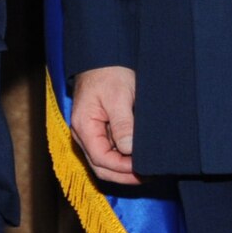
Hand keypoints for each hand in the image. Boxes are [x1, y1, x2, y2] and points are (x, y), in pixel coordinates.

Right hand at [69, 66, 140, 186]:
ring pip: (104, 161)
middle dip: (123, 175)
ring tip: (145, 170)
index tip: (142, 170)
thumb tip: (129, 151)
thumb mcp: (118, 97)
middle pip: (100, 165)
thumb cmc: (109, 72)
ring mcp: (91, 132)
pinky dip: (122, 158)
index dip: (121, 169)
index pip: (100, 159)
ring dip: (123, 169)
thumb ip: (122, 125)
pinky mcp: (100, 128)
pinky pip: (108, 150)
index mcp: (83, 126)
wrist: (104, 56)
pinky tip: (138, 157)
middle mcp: (83, 133)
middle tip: (147, 176)